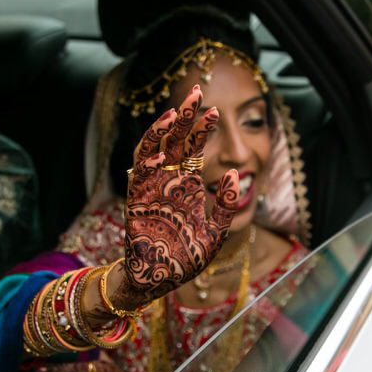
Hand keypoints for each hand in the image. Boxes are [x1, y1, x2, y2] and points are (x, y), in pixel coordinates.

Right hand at [119, 86, 237, 306]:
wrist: (162, 279)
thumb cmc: (187, 256)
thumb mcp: (217, 230)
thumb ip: (226, 203)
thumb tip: (234, 173)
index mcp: (186, 184)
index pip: (192, 148)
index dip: (201, 128)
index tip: (214, 110)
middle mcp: (167, 181)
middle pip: (173, 140)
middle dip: (183, 116)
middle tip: (195, 92)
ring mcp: (150, 189)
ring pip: (152, 149)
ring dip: (161, 130)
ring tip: (174, 112)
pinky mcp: (136, 202)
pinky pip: (138, 176)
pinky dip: (147, 162)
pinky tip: (162, 153)